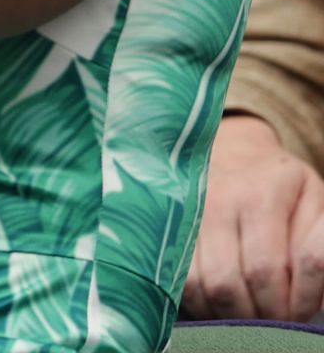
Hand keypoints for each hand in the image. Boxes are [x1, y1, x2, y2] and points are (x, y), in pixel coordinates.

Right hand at [182, 115, 323, 320]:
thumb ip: (319, 246)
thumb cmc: (280, 187)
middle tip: (276, 321)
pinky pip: (180, 281)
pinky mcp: (165, 228)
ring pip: (203, 285)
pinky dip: (202, 304)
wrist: (230, 152)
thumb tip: (322, 299)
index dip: (293, 301)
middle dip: (260, 315)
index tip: (302, 313)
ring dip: (230, 314)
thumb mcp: (314, 204)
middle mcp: (217, 202)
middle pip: (233, 282)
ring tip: (250, 315)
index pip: (273, 267)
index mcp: (261, 194)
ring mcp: (185, 215)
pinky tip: (222, 303)